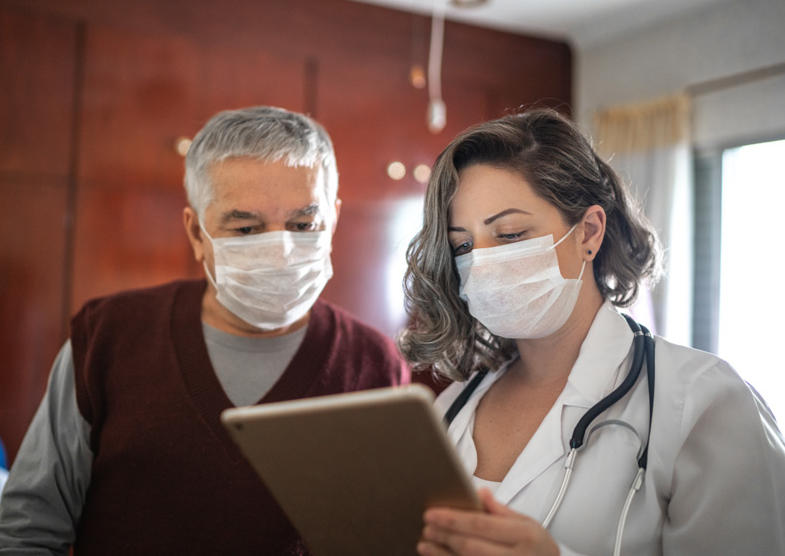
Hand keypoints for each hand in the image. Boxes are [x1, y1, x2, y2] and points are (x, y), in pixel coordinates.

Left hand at [418, 488, 559, 555]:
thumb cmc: (539, 548)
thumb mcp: (528, 524)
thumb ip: (501, 510)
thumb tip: (479, 492)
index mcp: (524, 535)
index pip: (481, 525)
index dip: (453, 519)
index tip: (432, 513)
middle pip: (471, 546)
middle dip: (445, 536)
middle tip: (426, 526)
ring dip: (442, 554)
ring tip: (425, 544)